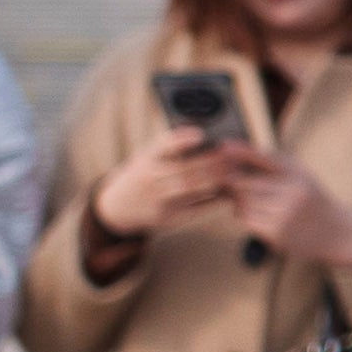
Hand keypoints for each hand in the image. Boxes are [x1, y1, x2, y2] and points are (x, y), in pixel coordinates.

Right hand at [87, 132, 232, 243]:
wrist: (117, 207)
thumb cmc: (143, 175)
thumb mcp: (147, 157)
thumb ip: (170, 148)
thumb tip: (207, 135)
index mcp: (145, 159)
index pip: (162, 146)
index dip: (181, 140)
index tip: (200, 134)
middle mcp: (149, 179)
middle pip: (183, 169)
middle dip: (210, 162)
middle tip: (232, 155)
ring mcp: (156, 199)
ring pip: (189, 188)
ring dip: (214, 179)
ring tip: (233, 171)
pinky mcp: (166, 218)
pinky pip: (193, 208)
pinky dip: (212, 200)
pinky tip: (227, 193)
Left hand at [224, 150, 351, 283]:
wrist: (338, 231)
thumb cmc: (313, 199)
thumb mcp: (300, 174)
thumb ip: (271, 163)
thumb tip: (232, 151)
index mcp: (297, 172)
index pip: (263, 156)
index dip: (239, 150)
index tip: (222, 146)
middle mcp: (292, 190)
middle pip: (244, 183)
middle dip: (233, 182)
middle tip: (228, 182)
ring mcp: (285, 213)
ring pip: (242, 203)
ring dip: (239, 202)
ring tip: (252, 201)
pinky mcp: (278, 233)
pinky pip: (247, 220)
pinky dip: (246, 216)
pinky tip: (258, 214)